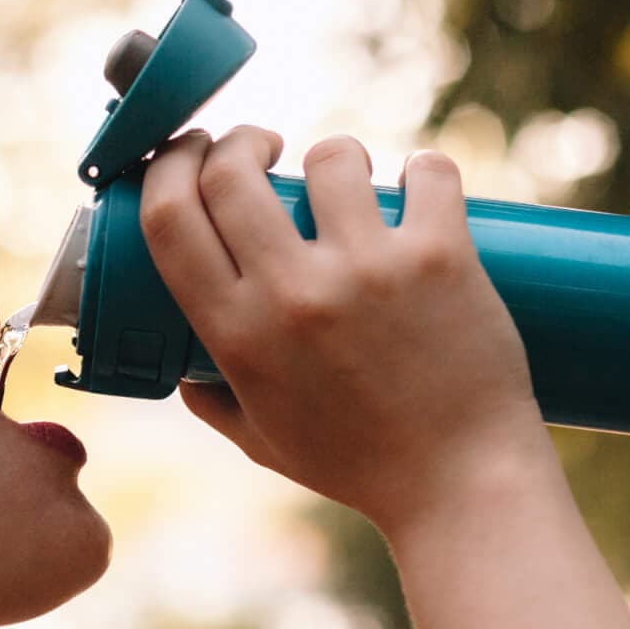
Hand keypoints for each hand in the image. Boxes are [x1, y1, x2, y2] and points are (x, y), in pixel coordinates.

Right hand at [137, 126, 550, 532]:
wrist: (463, 487)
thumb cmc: (360, 467)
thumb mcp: (261, 442)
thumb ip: (212, 401)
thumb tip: (181, 366)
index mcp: (237, 335)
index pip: (168, 217)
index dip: (166, 166)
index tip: (187, 156)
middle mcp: (293, 295)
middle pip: (232, 172)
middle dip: (238, 141)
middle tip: (261, 148)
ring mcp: (368, 271)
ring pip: (331, 158)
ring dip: (335, 157)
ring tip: (349, 181)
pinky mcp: (441, 257)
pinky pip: (427, 171)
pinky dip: (425, 170)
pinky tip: (422, 185)